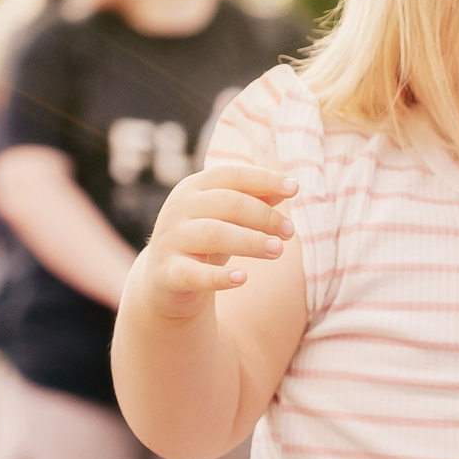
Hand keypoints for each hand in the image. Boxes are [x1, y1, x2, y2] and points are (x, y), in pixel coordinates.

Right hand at [132, 165, 296, 319]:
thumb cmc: (204, 242)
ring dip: (250, 241)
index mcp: (194, 188)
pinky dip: (218, 276)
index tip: (295, 188)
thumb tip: (290, 187)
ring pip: (215, 234)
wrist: (164, 282)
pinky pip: (193, 273)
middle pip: (228, 203)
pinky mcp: (167, 273)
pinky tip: (242, 278)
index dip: (264, 179)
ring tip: (278, 250)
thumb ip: (254, 200)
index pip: (232, 175)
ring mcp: (170, 240)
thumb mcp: (228, 218)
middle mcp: (179, 208)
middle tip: (289, 232)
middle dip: (264, 216)